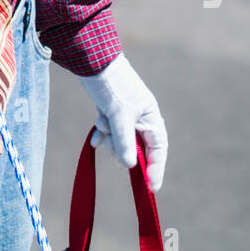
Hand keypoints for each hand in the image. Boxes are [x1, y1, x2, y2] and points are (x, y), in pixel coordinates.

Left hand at [78, 54, 167, 191]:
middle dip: (122, 150)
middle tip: (110, 146)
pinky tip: (95, 135)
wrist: (91, 62)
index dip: (155, 169)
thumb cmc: (111, 85)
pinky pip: (110, 132)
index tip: (150, 189)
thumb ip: (124, 141)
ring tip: (102, 126)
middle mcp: (141, 118)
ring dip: (110, 139)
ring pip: (121, 141)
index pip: (158, 149)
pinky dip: (103, 134)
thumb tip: (129, 166)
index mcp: (151, 117)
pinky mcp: (112, 112)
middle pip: (137, 148)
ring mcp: (126, 116)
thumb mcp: (118, 115)